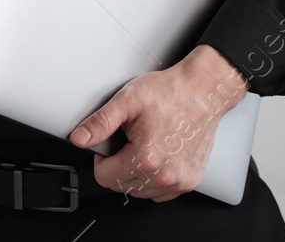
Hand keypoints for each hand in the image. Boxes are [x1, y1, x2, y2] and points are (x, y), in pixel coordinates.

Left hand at [68, 44, 248, 201]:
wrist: (204, 90)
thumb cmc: (171, 92)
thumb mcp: (128, 100)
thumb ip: (100, 122)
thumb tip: (79, 138)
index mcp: (146, 158)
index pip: (104, 177)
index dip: (102, 159)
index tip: (111, 145)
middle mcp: (164, 175)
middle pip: (121, 186)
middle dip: (119, 165)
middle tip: (130, 140)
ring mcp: (179, 180)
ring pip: (141, 192)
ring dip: (136, 175)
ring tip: (146, 146)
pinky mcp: (190, 181)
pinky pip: (161, 193)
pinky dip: (155, 179)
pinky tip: (159, 156)